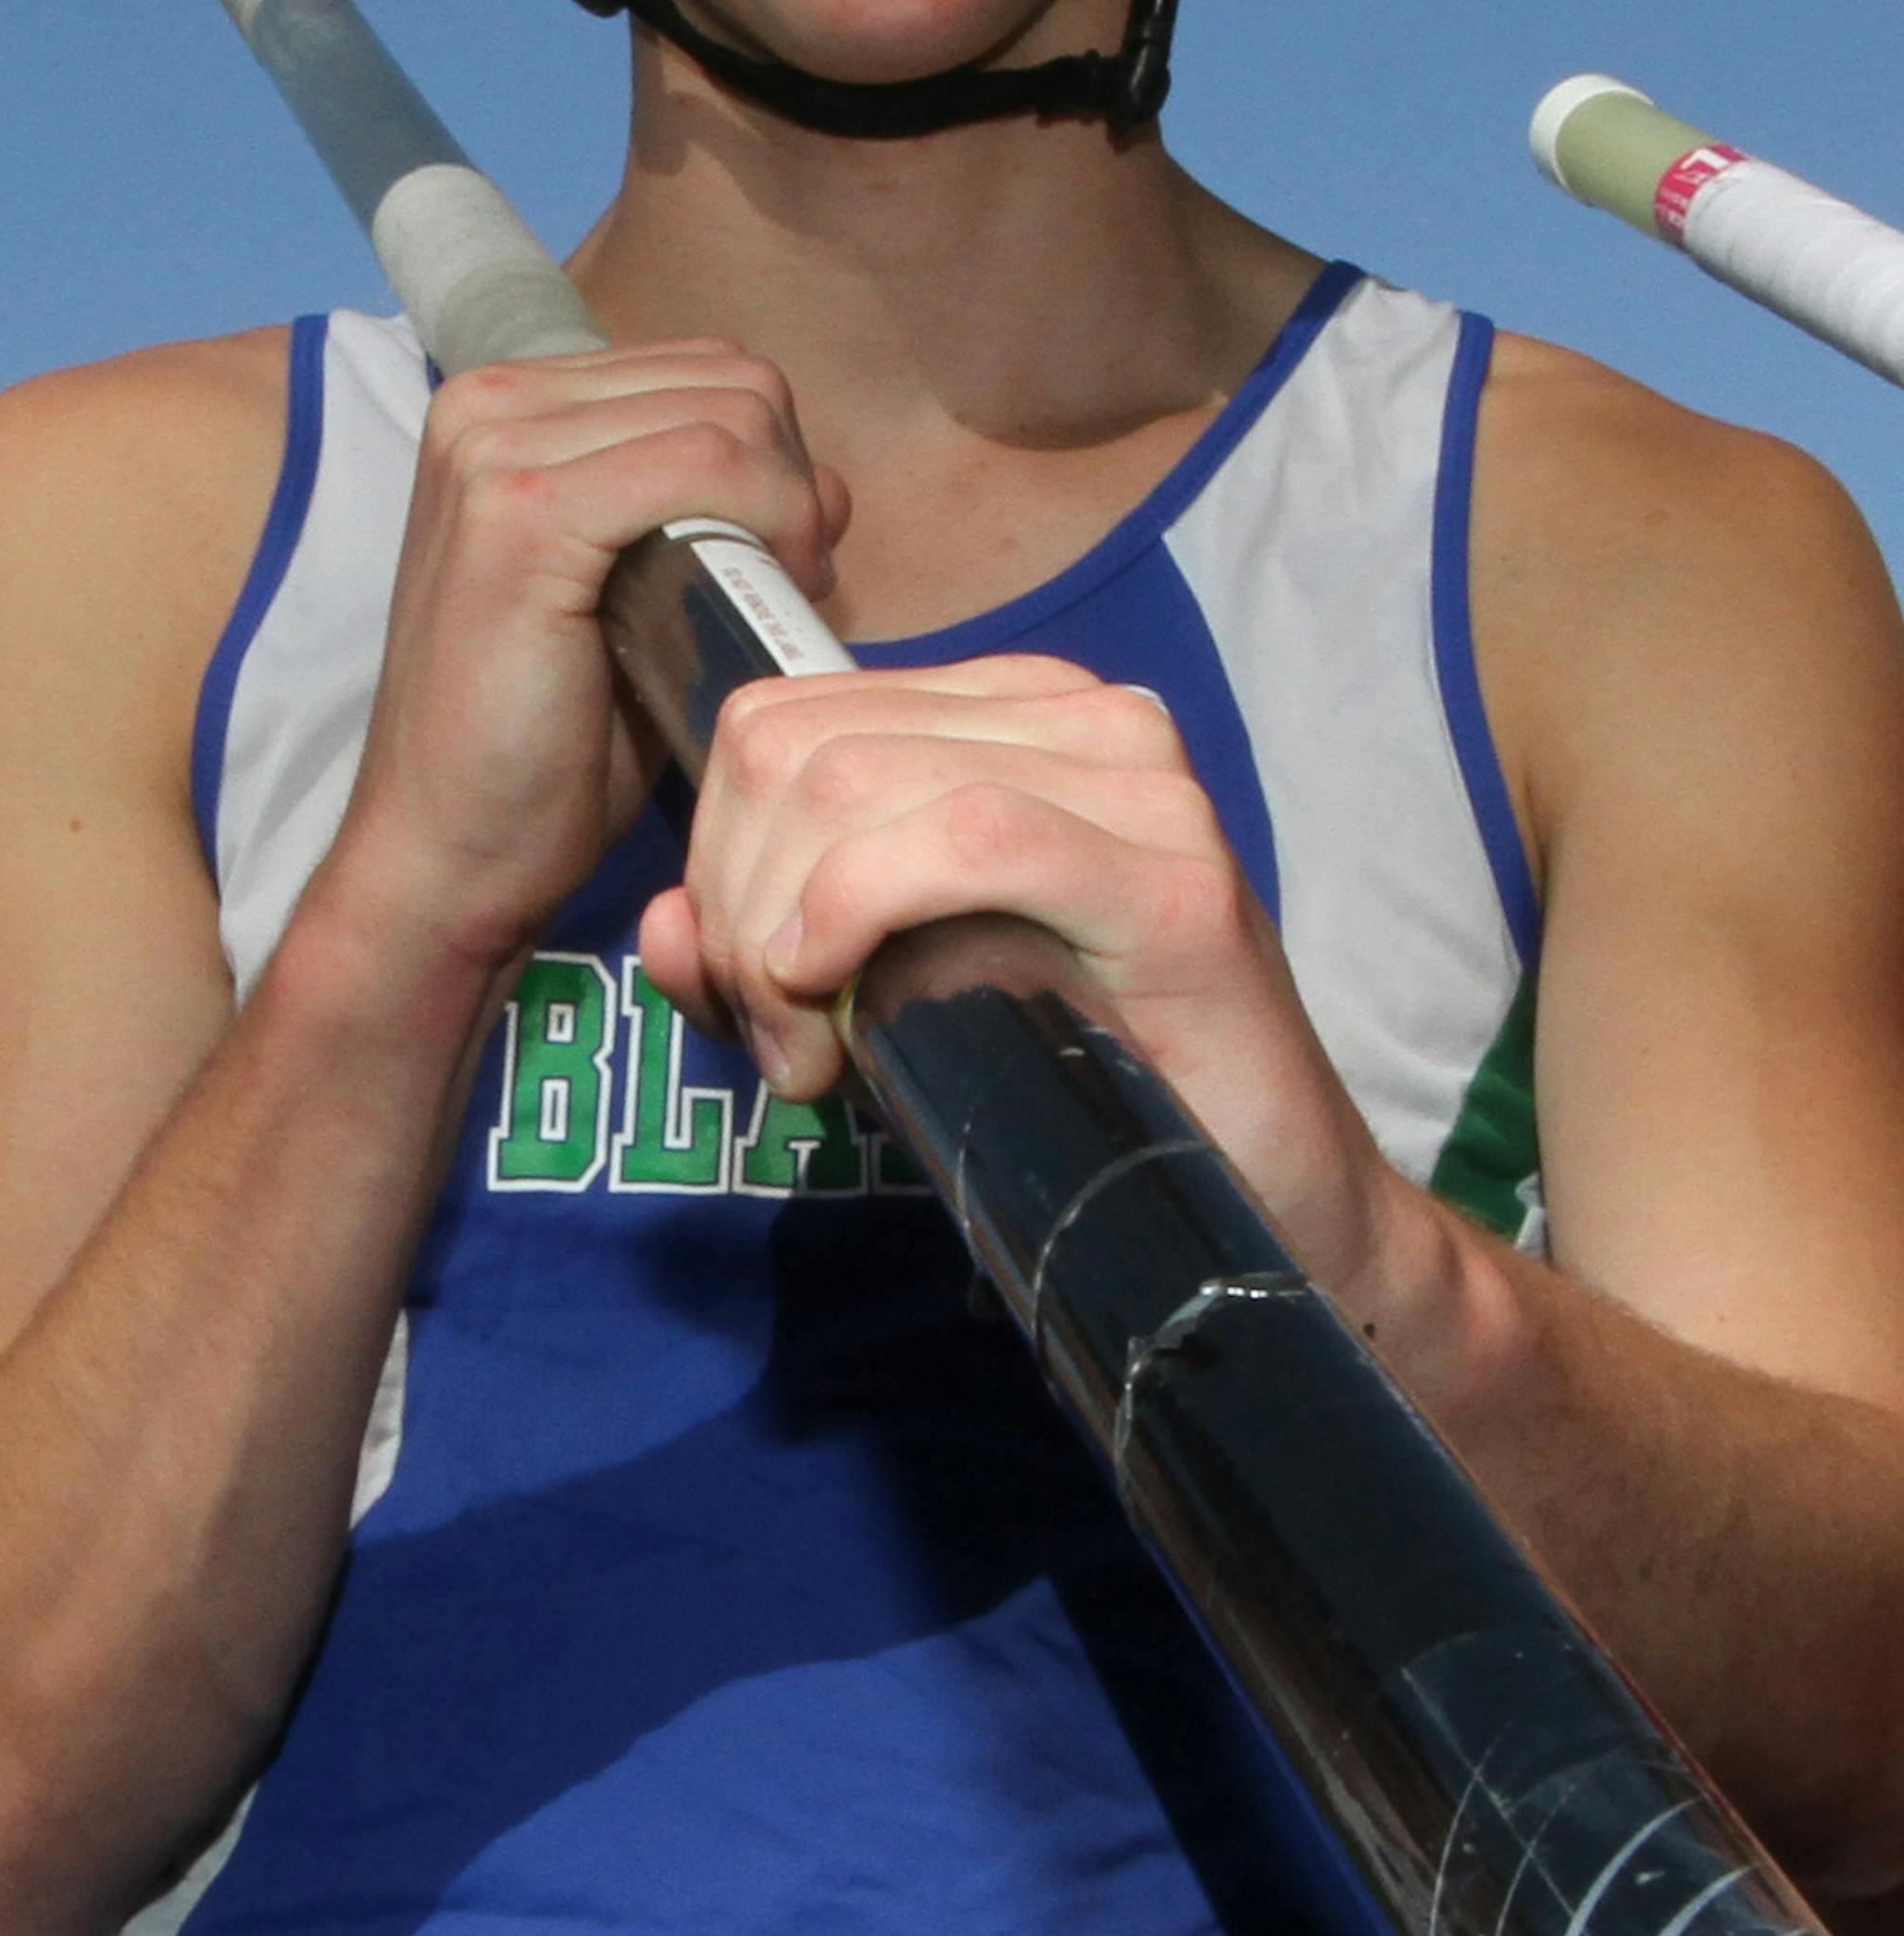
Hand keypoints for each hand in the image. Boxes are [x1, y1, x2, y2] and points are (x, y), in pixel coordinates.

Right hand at [323, 341, 847, 976]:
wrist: (449, 855)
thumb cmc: (550, 744)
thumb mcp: (639, 594)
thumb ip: (713, 512)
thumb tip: (825, 480)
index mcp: (507, 408)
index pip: (706, 370)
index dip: (774, 462)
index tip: (780, 563)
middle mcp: (489, 404)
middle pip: (730, 380)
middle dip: (789, 482)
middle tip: (784, 589)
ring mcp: (495, 451)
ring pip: (729, 415)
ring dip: (787, 508)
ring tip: (763, 602)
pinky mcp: (523, 514)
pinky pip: (705, 463)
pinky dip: (768, 522)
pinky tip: (756, 598)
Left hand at [641, 653, 1415, 1305]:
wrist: (1270, 1219)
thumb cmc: (1081, 1103)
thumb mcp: (887, 1009)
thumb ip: (764, 955)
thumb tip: (664, 922)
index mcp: (1009, 717)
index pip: (781, 721)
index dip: (718, 858)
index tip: (751, 999)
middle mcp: (1080, 716)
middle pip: (792, 747)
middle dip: (737, 904)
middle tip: (784, 1049)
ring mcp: (1138, 782)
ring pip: (852, 780)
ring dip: (783, 934)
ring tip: (819, 1059)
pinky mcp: (1175, 874)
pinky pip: (967, 834)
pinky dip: (860, 906)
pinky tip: (836, 994)